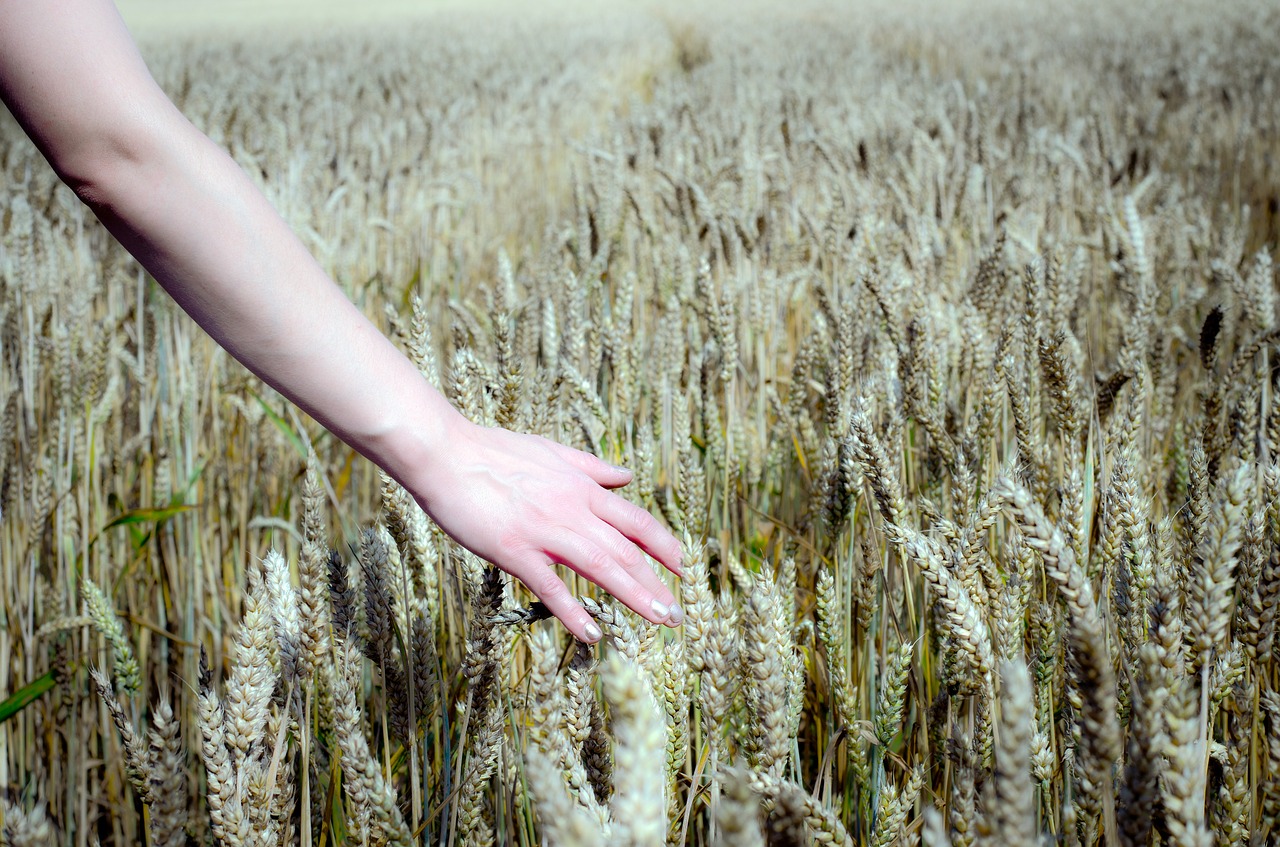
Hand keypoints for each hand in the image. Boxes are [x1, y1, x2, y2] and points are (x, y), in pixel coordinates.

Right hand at [409, 418, 683, 641]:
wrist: (446, 454)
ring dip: (635, 595)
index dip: (664, 546)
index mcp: (581, 488)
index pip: (635, 521)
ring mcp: (544, 531)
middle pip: (626, 550)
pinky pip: (551, 586)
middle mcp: (572, 509)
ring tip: (658, 621)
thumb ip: (591, 466)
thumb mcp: (552, 451)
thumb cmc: (494, 451)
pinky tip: (593, 634)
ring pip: (601, 566)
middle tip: (677, 614)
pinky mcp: (514, 550)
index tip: (684, 567)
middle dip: (657, 583)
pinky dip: (574, 611)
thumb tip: (626, 474)